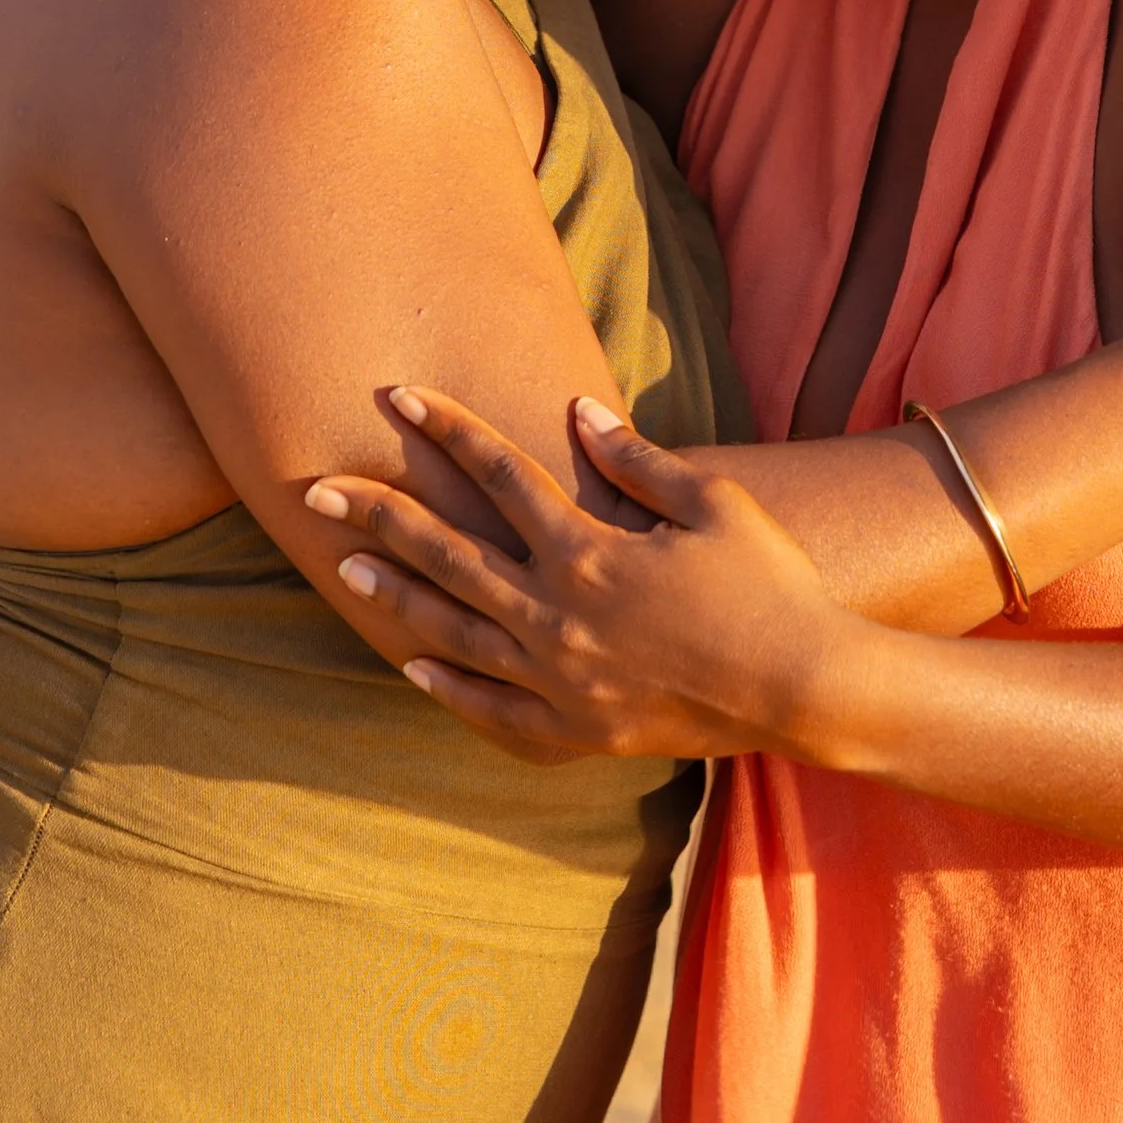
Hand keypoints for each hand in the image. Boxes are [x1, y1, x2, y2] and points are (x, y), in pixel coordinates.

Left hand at [305, 391, 846, 763]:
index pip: (499, 472)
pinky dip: (448, 686)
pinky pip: (493, 709)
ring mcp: (561, 677)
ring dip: (397, 595)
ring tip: (344, 568)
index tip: (397, 395)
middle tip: (319, 490)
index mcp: (589, 549)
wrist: (804, 688)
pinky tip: (413, 664)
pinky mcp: (576, 728)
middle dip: (381, 514)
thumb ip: (637, 460)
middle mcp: (559, 612)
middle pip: (450, 552)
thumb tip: (577, 411)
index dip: (445, 429)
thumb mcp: (713, 504)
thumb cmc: (770, 585)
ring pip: (455, 630)